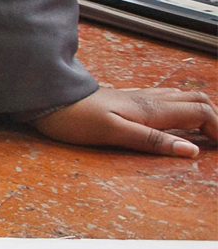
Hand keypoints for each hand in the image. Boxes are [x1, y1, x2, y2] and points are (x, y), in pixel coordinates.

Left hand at [32, 86, 217, 156]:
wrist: (48, 100)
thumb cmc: (75, 118)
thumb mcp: (114, 133)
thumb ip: (152, 141)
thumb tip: (190, 151)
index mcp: (151, 109)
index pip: (201, 112)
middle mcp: (150, 100)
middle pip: (198, 101)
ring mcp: (140, 98)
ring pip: (184, 98)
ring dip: (204, 112)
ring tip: (212, 132)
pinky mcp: (129, 100)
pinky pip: (168, 100)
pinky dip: (185, 110)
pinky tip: (180, 120)